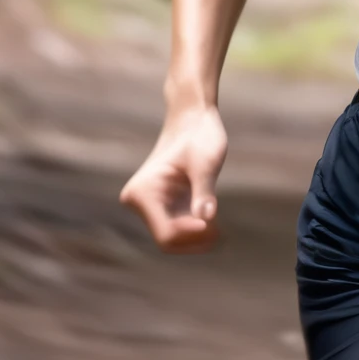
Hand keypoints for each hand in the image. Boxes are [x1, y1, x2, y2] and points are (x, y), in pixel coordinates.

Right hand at [120, 102, 227, 251]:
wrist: (193, 119)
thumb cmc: (199, 136)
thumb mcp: (205, 163)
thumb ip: (204, 190)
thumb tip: (207, 218)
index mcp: (142, 192)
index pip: (166, 233)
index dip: (191, 235)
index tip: (213, 224)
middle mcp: (138, 202)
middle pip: (167, 240)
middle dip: (193, 241)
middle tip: (220, 232)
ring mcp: (149, 205)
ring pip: (172, 238)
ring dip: (195, 238)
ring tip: (219, 229)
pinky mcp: (161, 205)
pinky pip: (176, 228)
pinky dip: (194, 230)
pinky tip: (213, 224)